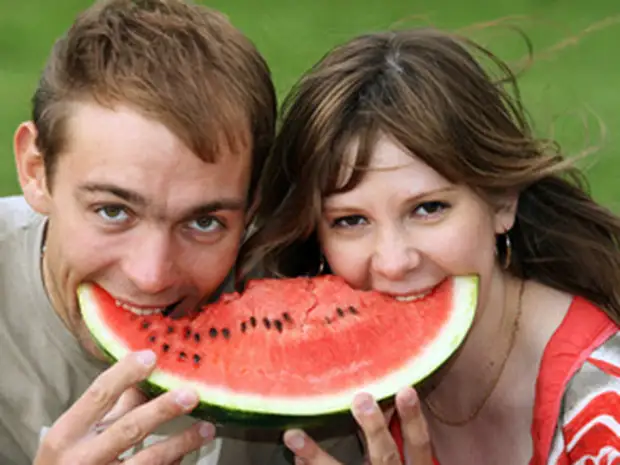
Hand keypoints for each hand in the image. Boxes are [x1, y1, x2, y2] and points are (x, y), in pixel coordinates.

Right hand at [34, 350, 214, 464]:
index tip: (151, 356)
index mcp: (66, 434)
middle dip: (162, 410)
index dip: (125, 374)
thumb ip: (113, 404)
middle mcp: (81, 459)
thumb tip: (149, 373)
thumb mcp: (80, 432)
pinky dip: (173, 462)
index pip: (98, 395)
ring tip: (207, 429)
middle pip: (128, 429)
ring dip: (181, 443)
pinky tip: (187, 452)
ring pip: (148, 460)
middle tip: (191, 394)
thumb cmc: (69, 460)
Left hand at [283, 387, 432, 464]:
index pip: (419, 443)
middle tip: (361, 399)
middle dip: (374, 429)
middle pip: (386, 457)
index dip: (413, 419)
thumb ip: (392, 437)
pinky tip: (297, 459)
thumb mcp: (404, 464)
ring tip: (293, 435)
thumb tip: (383, 397)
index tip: (405, 390)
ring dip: (316, 456)